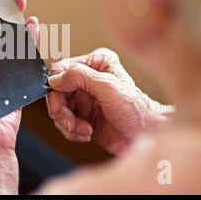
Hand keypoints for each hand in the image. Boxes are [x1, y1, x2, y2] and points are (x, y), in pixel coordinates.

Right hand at [47, 48, 173, 154]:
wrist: (146, 136)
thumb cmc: (137, 111)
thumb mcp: (108, 89)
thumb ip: (80, 77)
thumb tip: (54, 78)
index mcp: (96, 63)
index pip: (61, 70)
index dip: (57, 88)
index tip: (60, 104)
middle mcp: (87, 78)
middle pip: (56, 92)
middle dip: (62, 111)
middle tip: (71, 123)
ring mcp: (84, 97)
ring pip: (58, 109)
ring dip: (68, 124)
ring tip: (84, 129)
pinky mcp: (82, 115)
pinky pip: (63, 122)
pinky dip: (71, 131)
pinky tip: (87, 133)